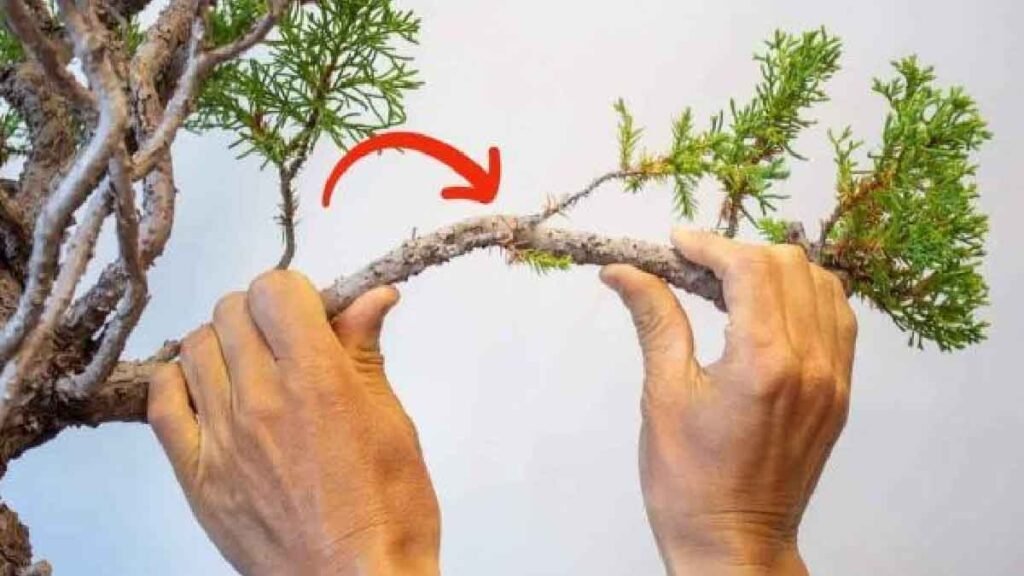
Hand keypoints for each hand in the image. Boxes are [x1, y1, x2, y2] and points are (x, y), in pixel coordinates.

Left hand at [148, 271, 439, 575]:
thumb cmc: (389, 512)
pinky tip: (208, 389)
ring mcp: (223, 439)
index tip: (310, 312)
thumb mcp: (393, 423)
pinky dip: (179, 381)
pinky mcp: (197, 475)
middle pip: (232, 310)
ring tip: (250, 367)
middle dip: (262, 313)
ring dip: (224, 343)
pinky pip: (162, 403)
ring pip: (195, 346)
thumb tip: (373, 297)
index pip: (276, 289)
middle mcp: (263, 400)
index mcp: (318, 380)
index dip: (296, 292)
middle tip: (286, 341)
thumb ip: (366, 353)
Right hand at [601, 229, 856, 575]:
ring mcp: (833, 379)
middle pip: (790, 266)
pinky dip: (805, 298)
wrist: (733, 541)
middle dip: (739, 254)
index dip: (709, 244)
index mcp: (765, 362)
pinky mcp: (839, 394)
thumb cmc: (689, 481)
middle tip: (695, 268)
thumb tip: (623, 271)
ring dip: (777, 271)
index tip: (677, 243)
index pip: (750, 268)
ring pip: (823, 286)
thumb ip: (655, 319)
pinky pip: (838, 321)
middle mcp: (811, 363)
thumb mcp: (663, 393)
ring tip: (731, 286)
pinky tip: (770, 310)